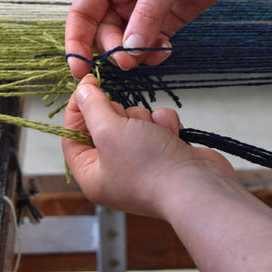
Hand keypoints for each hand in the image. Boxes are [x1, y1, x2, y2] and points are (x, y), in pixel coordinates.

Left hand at [62, 75, 234, 218]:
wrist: (199, 187)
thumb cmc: (149, 167)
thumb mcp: (108, 131)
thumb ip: (92, 106)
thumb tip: (81, 90)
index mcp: (91, 174)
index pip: (72, 135)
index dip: (77, 109)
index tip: (86, 84)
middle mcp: (113, 171)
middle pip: (103, 124)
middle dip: (119, 116)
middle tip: (128, 122)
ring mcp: (140, 163)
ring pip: (132, 120)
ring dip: (144, 119)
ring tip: (154, 133)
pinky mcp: (164, 153)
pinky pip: (155, 124)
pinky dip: (163, 124)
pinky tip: (171, 135)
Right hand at [65, 0, 245, 77]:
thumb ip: (147, 14)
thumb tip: (129, 49)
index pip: (82, 11)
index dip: (76, 40)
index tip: (79, 67)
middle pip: (102, 32)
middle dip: (113, 49)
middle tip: (129, 61)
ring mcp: (143, 7)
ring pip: (125, 42)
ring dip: (134, 54)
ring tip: (155, 53)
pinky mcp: (165, 19)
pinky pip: (148, 43)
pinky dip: (152, 52)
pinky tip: (166, 50)